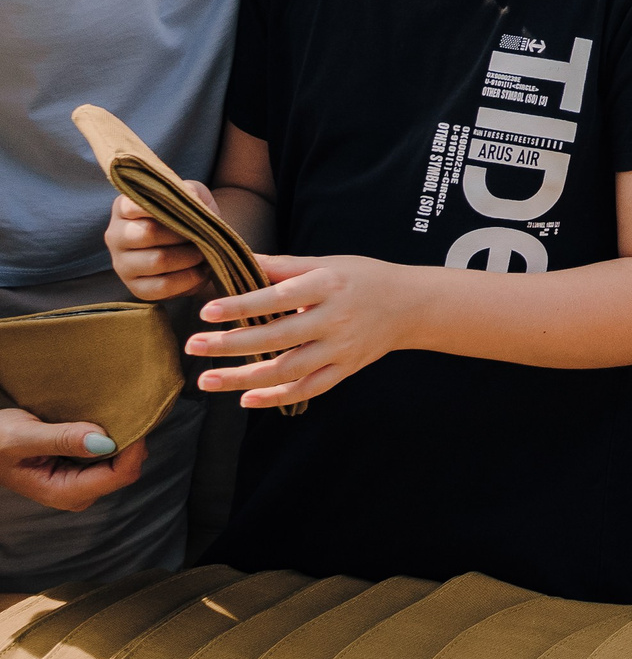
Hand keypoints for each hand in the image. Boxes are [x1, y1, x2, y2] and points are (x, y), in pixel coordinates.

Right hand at [0, 409, 147, 510]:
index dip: (134, 447)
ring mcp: (83, 483)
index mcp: (64, 492)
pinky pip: (112, 455)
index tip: (136, 417)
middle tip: (124, 411)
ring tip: (109, 415)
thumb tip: (102, 440)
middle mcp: (78, 493)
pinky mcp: (84, 471)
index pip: (119, 475)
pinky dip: (112, 438)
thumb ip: (61, 439)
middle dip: (130, 442)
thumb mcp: (22, 436)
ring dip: (121, 438)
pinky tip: (102, 422)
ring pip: (122, 462)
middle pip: (126, 469)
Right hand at [104, 185, 216, 302]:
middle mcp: (116, 235)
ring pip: (157, 261)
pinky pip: (162, 286)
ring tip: (204, 252)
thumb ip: (189, 191)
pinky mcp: (135, 287)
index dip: (161, 208)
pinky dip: (188, 279)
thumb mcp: (193, 195)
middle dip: (183, 235)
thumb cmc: (191, 216)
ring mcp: (122, 264)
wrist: (203, 245)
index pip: (132, 205)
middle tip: (203, 235)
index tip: (184, 210)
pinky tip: (201, 271)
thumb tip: (188, 195)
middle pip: (148, 233)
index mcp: (124, 208)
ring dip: (189, 257)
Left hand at [186, 255, 414, 408]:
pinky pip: (308, 389)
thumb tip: (239, 259)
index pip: (277, 298)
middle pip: (277, 337)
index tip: (206, 312)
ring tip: (207, 380)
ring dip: (244, 377)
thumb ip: (282, 267)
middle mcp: (335, 319)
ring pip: (288, 369)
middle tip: (193, 346)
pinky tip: (246, 399)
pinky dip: (277, 397)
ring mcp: (341, 348)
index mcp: (328, 285)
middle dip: (231, 344)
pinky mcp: (346, 369)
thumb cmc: (362, 278)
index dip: (241, 306)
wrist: (411, 305)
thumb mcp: (327, 263)